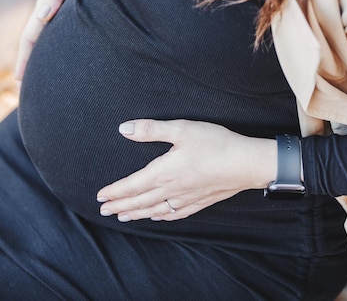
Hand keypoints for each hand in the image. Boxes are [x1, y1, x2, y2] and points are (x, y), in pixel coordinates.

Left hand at [96, 119, 276, 221]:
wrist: (246, 164)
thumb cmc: (214, 143)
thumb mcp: (181, 129)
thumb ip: (151, 130)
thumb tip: (124, 129)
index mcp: (164, 172)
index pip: (132, 186)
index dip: (115, 191)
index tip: (100, 196)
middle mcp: (172, 189)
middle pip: (140, 201)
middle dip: (120, 205)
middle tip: (104, 210)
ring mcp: (186, 198)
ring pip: (154, 210)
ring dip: (136, 214)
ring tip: (123, 217)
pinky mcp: (199, 201)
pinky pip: (174, 214)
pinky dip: (160, 217)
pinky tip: (157, 217)